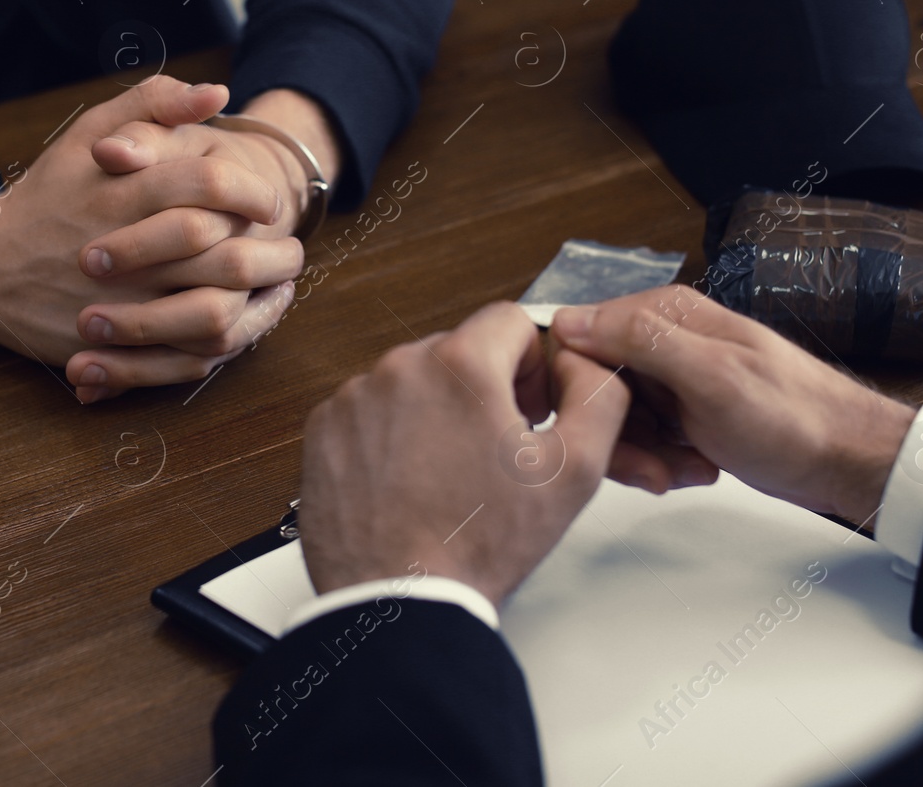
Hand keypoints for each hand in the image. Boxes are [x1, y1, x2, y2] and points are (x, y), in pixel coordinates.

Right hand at [0, 76, 303, 395]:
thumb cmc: (49, 192)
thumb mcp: (90, 133)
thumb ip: (153, 102)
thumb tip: (219, 92)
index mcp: (122, 194)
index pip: (209, 186)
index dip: (253, 191)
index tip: (267, 200)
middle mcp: (124, 254)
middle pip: (222, 256)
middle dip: (271, 250)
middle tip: (289, 243)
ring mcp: (119, 308)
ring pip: (213, 315)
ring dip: (260, 302)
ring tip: (279, 281)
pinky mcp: (115, 350)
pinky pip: (187, 358)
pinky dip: (228, 342)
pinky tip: (248, 319)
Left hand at [298, 302, 630, 607]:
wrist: (402, 601)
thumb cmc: (481, 543)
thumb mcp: (576, 471)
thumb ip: (599, 394)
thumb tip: (583, 359)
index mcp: (460, 365)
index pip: (510, 320)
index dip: (531, 365)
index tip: (528, 410)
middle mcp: (399, 367)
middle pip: (459, 351)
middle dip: (482, 390)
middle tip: (493, 453)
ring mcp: (354, 397)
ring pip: (412, 381)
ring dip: (434, 411)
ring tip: (447, 474)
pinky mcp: (324, 429)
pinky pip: (370, 410)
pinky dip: (390, 435)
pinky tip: (407, 482)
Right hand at [550, 285, 916, 525]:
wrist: (844, 458)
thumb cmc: (793, 418)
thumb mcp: (711, 376)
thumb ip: (641, 340)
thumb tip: (570, 319)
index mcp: (664, 314)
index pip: (580, 341)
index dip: (586, 391)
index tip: (608, 429)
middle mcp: (663, 338)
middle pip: (597, 387)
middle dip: (619, 435)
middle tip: (656, 466)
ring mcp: (672, 375)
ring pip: (616, 419)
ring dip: (644, 454)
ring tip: (687, 468)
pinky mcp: (681, 409)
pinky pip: (643, 437)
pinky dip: (662, 461)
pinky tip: (695, 468)